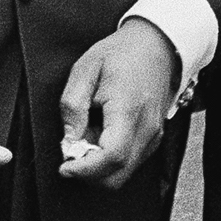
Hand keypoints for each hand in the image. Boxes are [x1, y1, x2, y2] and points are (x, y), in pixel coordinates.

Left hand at [57, 17, 179, 188]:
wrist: (156, 44)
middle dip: (89, 174)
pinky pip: (130, 163)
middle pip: (118, 176)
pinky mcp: (154, 138)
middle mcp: (146, 129)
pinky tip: (99, 135)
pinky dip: (110, 160)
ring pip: (124, 174)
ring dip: (99, 167)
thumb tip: (68, 140)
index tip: (64, 167)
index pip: (111, 157)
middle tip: (70, 153)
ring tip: (85, 137)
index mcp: (128, 110)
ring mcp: (153, 136)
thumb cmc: (120, 53)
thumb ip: (73, 106)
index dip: (84, 170)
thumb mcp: (85, 69)